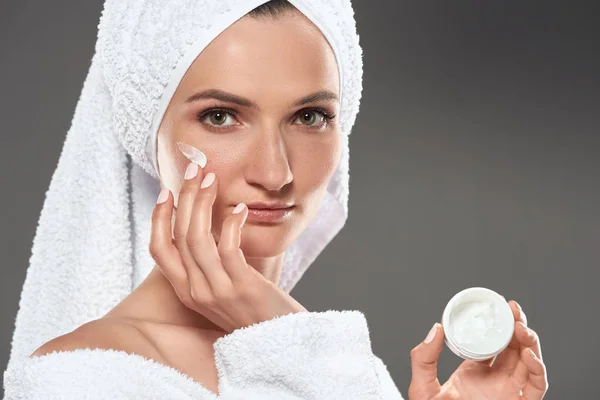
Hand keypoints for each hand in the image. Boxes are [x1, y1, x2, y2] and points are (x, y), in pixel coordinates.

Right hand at [149, 161, 306, 332]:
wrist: (280, 341)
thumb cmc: (254, 311)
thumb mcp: (221, 290)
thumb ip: (208, 266)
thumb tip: (206, 228)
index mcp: (186, 291)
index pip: (159, 250)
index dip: (159, 218)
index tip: (166, 191)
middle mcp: (195, 291)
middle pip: (178, 235)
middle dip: (184, 197)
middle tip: (194, 170)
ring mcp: (216, 290)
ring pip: (197, 238)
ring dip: (203, 202)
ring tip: (212, 179)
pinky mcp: (240, 287)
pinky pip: (227, 246)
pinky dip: (231, 222)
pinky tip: (240, 209)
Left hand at [408, 300, 547, 399]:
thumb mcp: (422, 388)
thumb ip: (423, 359)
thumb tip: (436, 329)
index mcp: (473, 372)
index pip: (490, 343)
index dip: (497, 323)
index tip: (497, 304)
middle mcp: (494, 380)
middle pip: (513, 347)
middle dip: (516, 325)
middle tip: (512, 308)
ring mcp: (508, 392)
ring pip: (528, 362)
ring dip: (529, 342)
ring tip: (520, 327)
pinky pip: (536, 387)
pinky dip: (538, 369)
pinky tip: (529, 354)